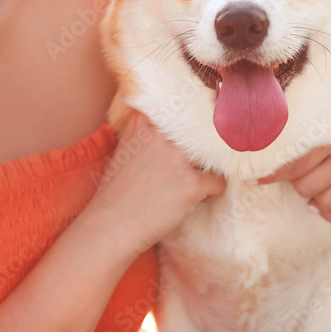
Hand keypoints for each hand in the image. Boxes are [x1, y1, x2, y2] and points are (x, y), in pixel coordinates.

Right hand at [87, 110, 225, 256]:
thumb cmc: (119, 190)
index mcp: (145, 120)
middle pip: (203, 129)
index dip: (195, 119)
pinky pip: (218, 181)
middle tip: (195, 164)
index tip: (200, 120)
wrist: (111, 226)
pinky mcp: (191, 184)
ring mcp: (178, 158)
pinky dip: (212, 191)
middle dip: (205, 146)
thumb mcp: (128, 146)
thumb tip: (182, 122)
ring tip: (194, 181)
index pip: (185, 105)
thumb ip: (150, 129)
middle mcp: (162, 134)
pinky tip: (197, 198)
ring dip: (208, 168)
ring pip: (214, 154)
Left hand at [256, 64, 330, 222]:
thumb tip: (260, 126)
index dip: (270, 173)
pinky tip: (320, 203)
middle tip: (293, 169)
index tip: (252, 177)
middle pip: (306, 186)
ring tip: (310, 180)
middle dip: (294, 180)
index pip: (294, 163)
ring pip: (325, 201)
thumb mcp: (323, 101)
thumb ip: (298, 116)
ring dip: (313, 195)